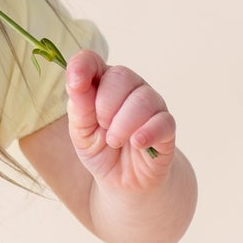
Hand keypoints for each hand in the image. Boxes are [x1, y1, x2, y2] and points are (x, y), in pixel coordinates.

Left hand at [64, 52, 177, 192]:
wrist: (124, 181)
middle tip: (102, 127)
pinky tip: (136, 143)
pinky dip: (146, 132)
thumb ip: (79, 107)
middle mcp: (130, 88)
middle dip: (105, 106)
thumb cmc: (101, 150)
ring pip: (143, 99)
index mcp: (103, 84)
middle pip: (120, 76)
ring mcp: (151, 105)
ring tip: (114, 142)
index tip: (76, 83)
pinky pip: (162, 121)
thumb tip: (76, 81)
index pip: (92, 62)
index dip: (83, 67)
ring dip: (122, 125)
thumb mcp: (81, 132)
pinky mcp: (166, 126)